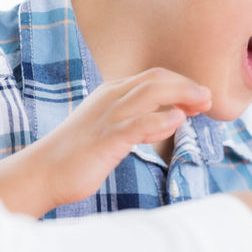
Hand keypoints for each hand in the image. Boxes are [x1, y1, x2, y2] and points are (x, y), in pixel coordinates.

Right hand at [0, 68, 210, 216]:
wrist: (42, 174)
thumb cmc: (78, 155)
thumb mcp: (111, 130)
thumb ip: (138, 121)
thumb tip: (168, 119)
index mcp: (111, 94)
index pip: (154, 77)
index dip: (182, 84)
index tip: (201, 98)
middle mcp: (110, 99)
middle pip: (156, 79)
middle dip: (187, 86)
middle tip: (209, 99)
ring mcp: (107, 118)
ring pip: (149, 94)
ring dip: (181, 95)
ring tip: (202, 105)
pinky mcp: (104, 140)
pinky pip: (135, 124)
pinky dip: (159, 119)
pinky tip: (178, 120)